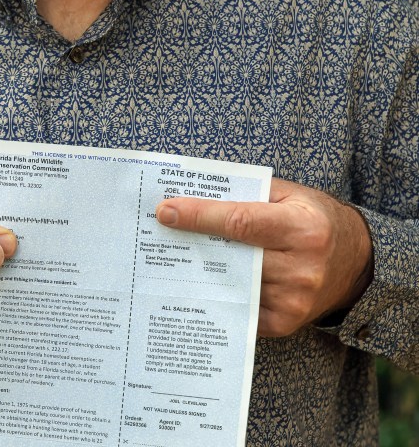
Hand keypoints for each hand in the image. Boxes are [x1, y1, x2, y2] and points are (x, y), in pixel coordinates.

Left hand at [156, 178, 372, 337]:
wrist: (357, 262)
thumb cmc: (317, 219)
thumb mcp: (292, 194)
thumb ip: (251, 194)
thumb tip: (198, 195)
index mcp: (302, 228)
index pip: (240, 222)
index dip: (200, 216)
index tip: (166, 211)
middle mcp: (301, 267)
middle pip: (232, 255)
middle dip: (194, 242)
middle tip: (160, 232)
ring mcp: (293, 300)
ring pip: (232, 283)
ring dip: (202, 269)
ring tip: (174, 254)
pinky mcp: (285, 323)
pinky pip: (240, 308)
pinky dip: (220, 292)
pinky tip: (201, 280)